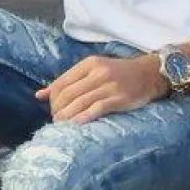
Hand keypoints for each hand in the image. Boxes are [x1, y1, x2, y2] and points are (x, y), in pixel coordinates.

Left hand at [36, 55, 168, 122]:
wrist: (150, 74)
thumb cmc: (119, 74)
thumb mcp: (94, 70)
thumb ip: (68, 81)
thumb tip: (39, 95)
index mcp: (89, 64)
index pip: (61, 82)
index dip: (52, 99)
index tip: (53, 110)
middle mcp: (98, 73)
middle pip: (68, 94)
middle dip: (57, 110)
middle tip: (56, 121)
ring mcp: (110, 85)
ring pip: (80, 103)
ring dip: (67, 117)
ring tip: (62, 126)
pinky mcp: (119, 98)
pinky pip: (97, 109)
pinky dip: (84, 117)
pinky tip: (76, 125)